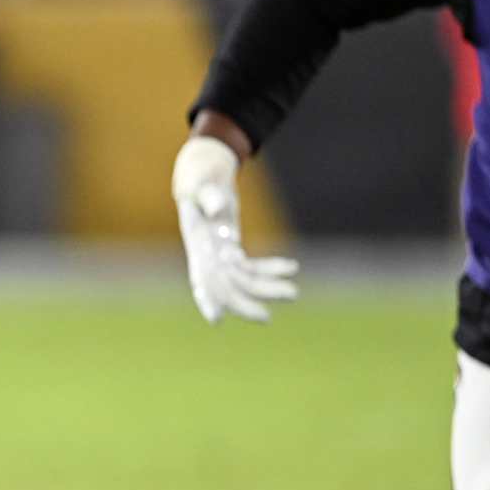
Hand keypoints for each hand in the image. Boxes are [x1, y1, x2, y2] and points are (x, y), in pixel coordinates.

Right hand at [172, 135, 299, 323]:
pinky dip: (270, 268)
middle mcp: (206, 254)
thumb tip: (219, 211)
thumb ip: (208, 196)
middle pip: (224, 286)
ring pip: (243, 280)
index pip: (200, 276)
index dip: (207, 298)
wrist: (203, 171)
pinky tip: (291, 267)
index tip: (216, 319)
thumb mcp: (201, 181)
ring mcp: (219, 254)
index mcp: (197, 242)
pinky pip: (252, 266)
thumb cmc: (200, 174)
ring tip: (293, 293)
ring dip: (266, 288)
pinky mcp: (231, 249)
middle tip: (265, 317)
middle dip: (243, 302)